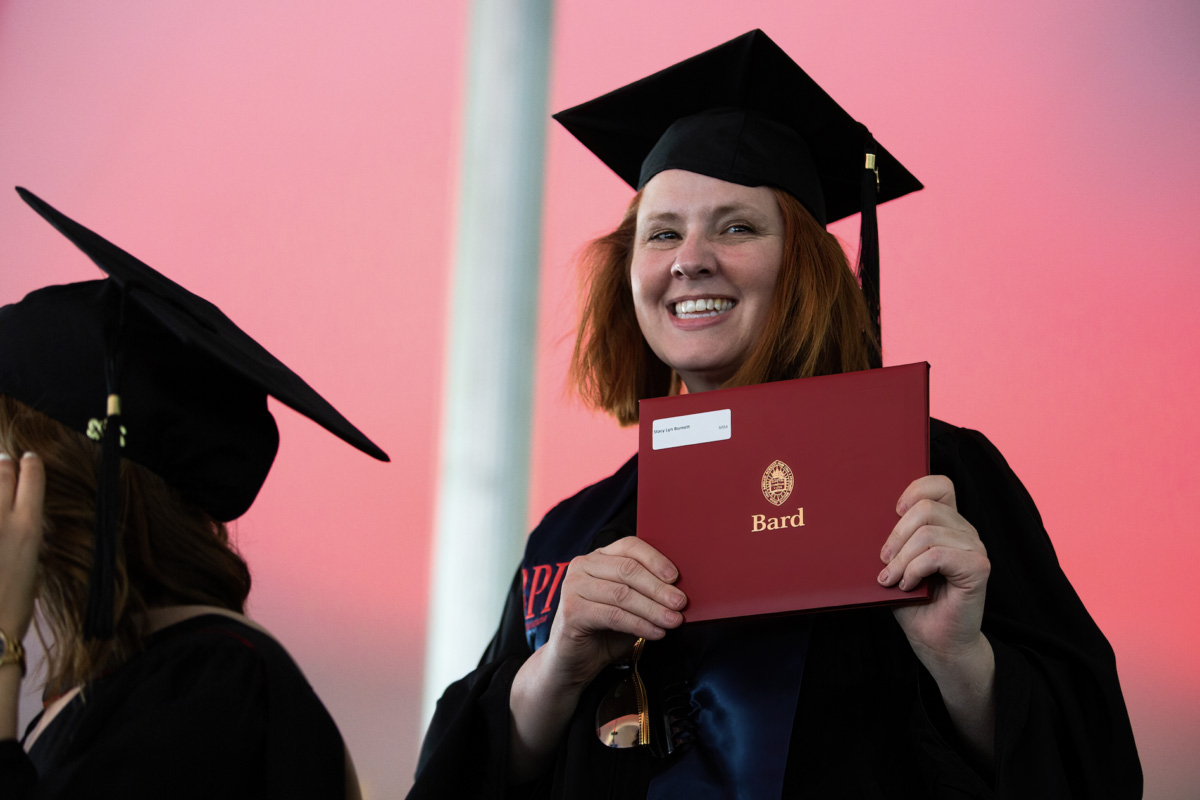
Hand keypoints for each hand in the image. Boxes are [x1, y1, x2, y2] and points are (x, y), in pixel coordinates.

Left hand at [0, 452, 44, 640]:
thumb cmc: (11, 606)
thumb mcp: (30, 566)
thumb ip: (21, 537)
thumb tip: (16, 522)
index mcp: (28, 528)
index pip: (32, 480)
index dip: (31, 466)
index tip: (29, 460)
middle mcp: (1, 520)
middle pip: (1, 475)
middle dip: (3, 465)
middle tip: (2, 461)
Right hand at [540, 535, 685, 687]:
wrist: (575, 660)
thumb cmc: (606, 630)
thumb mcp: (630, 605)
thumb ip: (647, 593)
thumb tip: (679, 592)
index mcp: (599, 557)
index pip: (630, 546)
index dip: (655, 559)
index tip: (676, 577)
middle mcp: (582, 566)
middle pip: (627, 570)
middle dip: (658, 588)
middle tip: (680, 603)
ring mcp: (573, 587)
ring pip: (622, 594)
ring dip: (652, 609)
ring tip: (673, 621)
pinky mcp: (572, 611)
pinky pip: (613, 615)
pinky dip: (639, 624)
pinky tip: (655, 632)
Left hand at [877, 475, 995, 760]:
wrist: (935, 641)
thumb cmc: (913, 602)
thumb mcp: (895, 563)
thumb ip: (891, 540)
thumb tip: (857, 517)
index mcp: (947, 524)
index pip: (940, 485)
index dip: (915, 488)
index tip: (892, 511)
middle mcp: (964, 531)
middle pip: (927, 507)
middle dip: (896, 534)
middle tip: (884, 561)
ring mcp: (974, 548)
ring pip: (929, 532)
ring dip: (902, 558)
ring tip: (892, 578)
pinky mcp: (978, 568)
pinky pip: (937, 554)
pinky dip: (914, 569)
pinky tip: (906, 585)